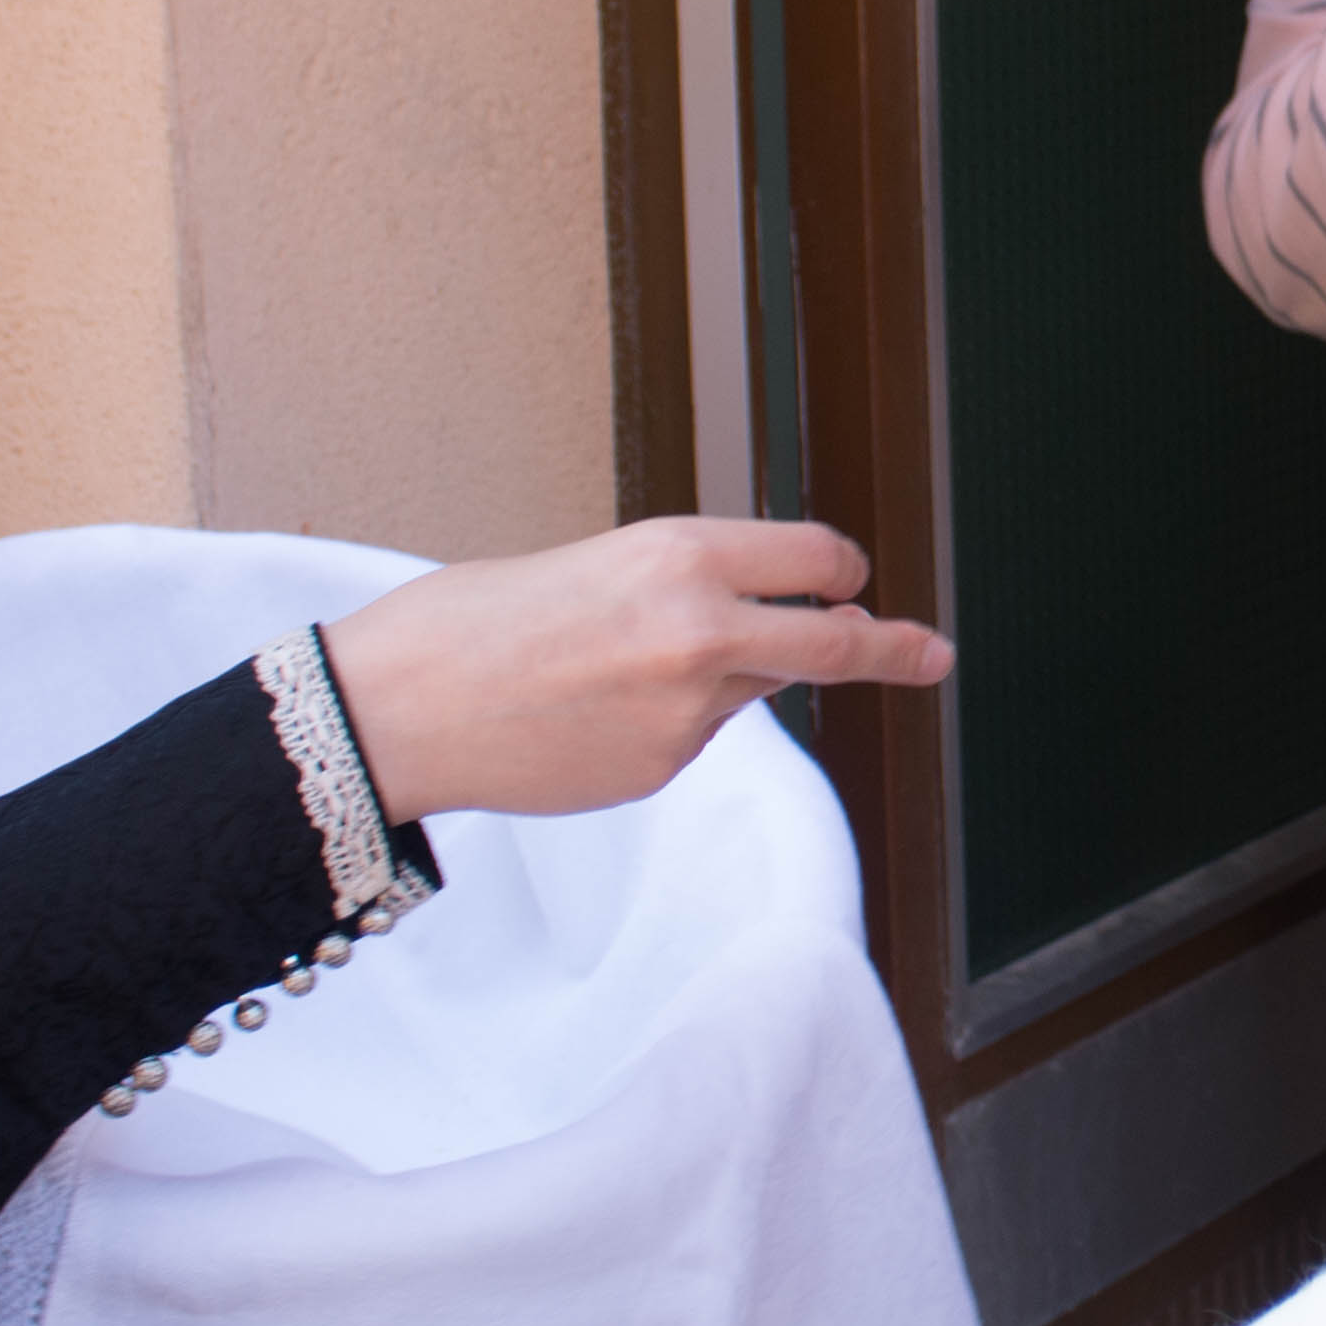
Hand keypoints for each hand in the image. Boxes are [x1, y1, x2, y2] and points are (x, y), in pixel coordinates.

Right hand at [320, 518, 953, 825]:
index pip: (816, 557)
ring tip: (614, 668)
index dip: (843, 572)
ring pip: (753, 689)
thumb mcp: (592, 566)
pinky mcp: (662, 770)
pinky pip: (696, 737)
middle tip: (932, 653)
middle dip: (896, 647)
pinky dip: (668, 722)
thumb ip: (683, 587)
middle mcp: (702, 630)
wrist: (393, 711)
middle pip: (838, 639)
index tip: (860, 582)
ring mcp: (688, 712)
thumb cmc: (469, 624)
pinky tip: (590, 714)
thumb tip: (755, 616)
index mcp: (680, 555)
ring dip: (726, 678)